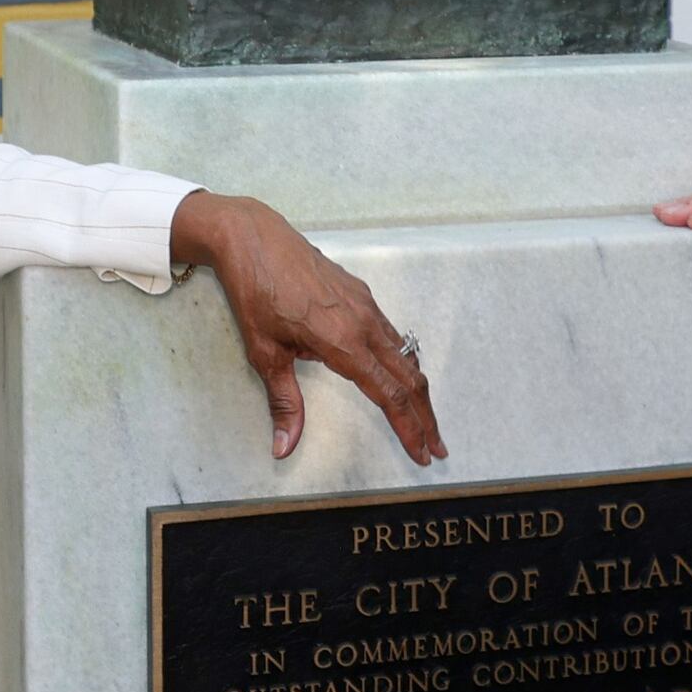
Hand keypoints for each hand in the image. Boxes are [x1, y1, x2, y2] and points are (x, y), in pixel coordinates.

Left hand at [172, 193, 443, 464]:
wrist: (253, 237)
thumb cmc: (256, 292)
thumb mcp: (264, 352)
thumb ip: (283, 402)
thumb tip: (284, 446)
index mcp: (343, 342)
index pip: (390, 394)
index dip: (409, 428)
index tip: (423, 454)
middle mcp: (364, 322)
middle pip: (410, 377)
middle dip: (426, 416)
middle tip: (437, 448)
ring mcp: (365, 305)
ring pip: (405, 354)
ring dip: (417, 389)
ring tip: (423, 417)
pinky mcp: (360, 293)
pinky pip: (391, 333)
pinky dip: (402, 362)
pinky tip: (396, 374)